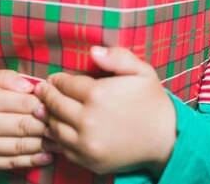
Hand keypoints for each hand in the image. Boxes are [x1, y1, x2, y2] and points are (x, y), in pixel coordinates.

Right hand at [0, 70, 53, 169]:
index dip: (46, 104)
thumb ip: (9, 78)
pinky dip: (33, 160)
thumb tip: (31, 87)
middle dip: (48, 125)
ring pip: (21, 146)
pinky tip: (49, 155)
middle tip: (65, 123)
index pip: (24, 103)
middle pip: (25, 125)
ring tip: (62, 139)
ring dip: (46, 144)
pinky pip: (13, 162)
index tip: (59, 105)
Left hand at [34, 46, 176, 174]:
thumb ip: (118, 57)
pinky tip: (56, 128)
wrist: (167, 139)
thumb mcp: (142, 72)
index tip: (54, 78)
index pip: (65, 84)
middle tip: (43, 90)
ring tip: (46, 108)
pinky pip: (62, 146)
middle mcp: (88, 119)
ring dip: (49, 115)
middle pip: (55, 104)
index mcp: (99, 94)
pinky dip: (56, 136)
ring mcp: (86, 142)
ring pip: (54, 126)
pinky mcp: (87, 159)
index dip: (57, 79)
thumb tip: (93, 52)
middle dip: (48, 95)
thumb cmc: (153, 102)